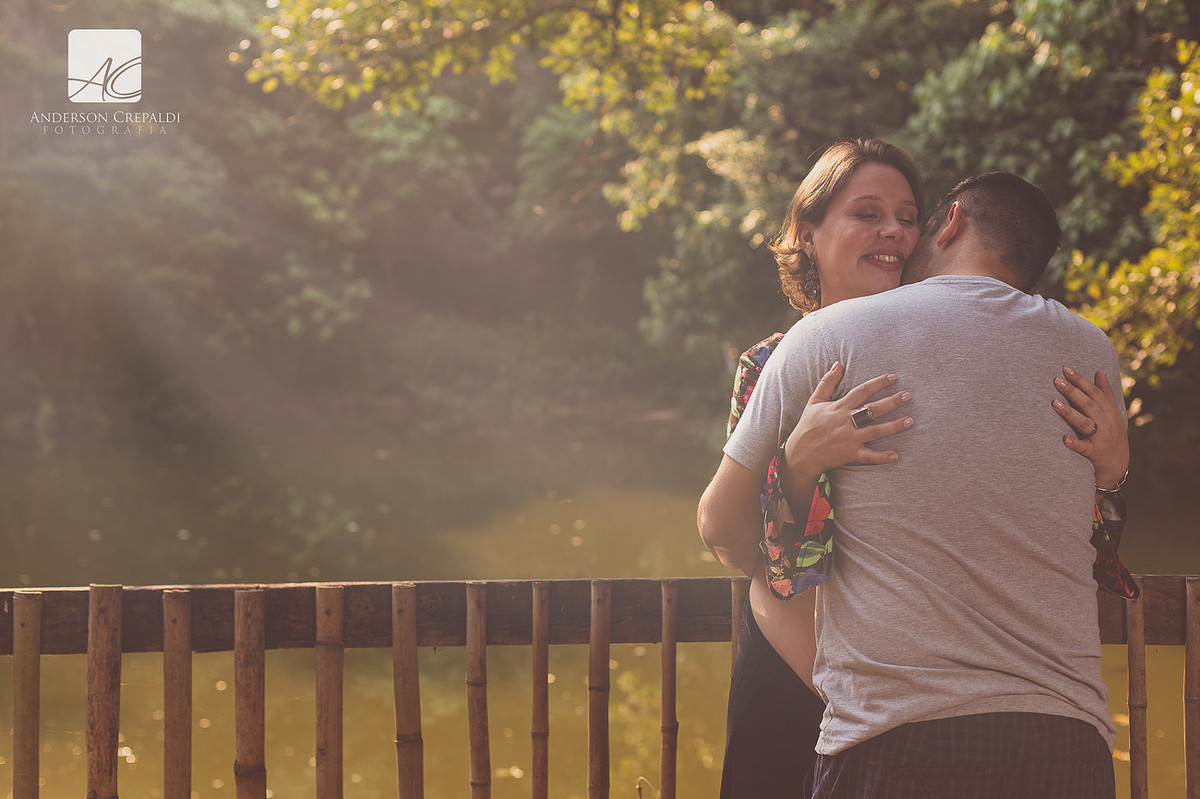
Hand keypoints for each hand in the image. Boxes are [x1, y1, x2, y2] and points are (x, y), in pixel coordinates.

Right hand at [782, 361, 913, 483]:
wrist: (800, 453)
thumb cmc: (808, 425)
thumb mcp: (814, 401)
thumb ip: (827, 382)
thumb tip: (837, 364)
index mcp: (838, 407)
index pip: (861, 391)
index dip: (878, 383)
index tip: (893, 377)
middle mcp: (846, 422)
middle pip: (872, 410)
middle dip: (891, 402)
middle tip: (908, 396)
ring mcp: (849, 439)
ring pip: (875, 431)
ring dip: (893, 426)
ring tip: (910, 421)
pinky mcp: (850, 454)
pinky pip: (868, 457)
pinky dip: (881, 457)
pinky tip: (896, 455)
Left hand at [1052, 367, 1128, 489]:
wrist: (1118, 465)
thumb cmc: (1111, 434)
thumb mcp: (1112, 413)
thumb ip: (1105, 393)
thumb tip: (1100, 371)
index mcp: (1108, 411)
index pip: (1094, 393)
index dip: (1080, 380)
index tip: (1065, 370)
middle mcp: (1105, 422)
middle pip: (1088, 405)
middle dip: (1073, 392)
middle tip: (1057, 381)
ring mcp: (1100, 438)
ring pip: (1084, 423)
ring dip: (1070, 413)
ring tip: (1055, 403)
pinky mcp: (1095, 453)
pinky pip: (1084, 448)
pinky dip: (1075, 443)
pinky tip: (1064, 438)